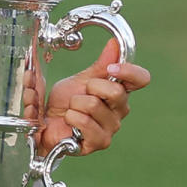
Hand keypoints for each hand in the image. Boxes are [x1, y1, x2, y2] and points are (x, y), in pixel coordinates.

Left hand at [37, 38, 150, 154]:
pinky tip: (68, 122)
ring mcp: (111, 128)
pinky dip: (70, 117)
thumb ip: (101, 65)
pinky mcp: (99, 142)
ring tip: (71, 110)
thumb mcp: (81, 80)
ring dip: (74, 104)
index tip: (110, 68)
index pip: (141, 79)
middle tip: (79, 95)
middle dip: (89, 88)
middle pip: (116, 91)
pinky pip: (84, 122)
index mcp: (119, 92)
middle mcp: (120, 111)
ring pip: (94, 105)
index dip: (129, 71)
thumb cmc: (64, 103)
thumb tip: (115, 44)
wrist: (45, 124)